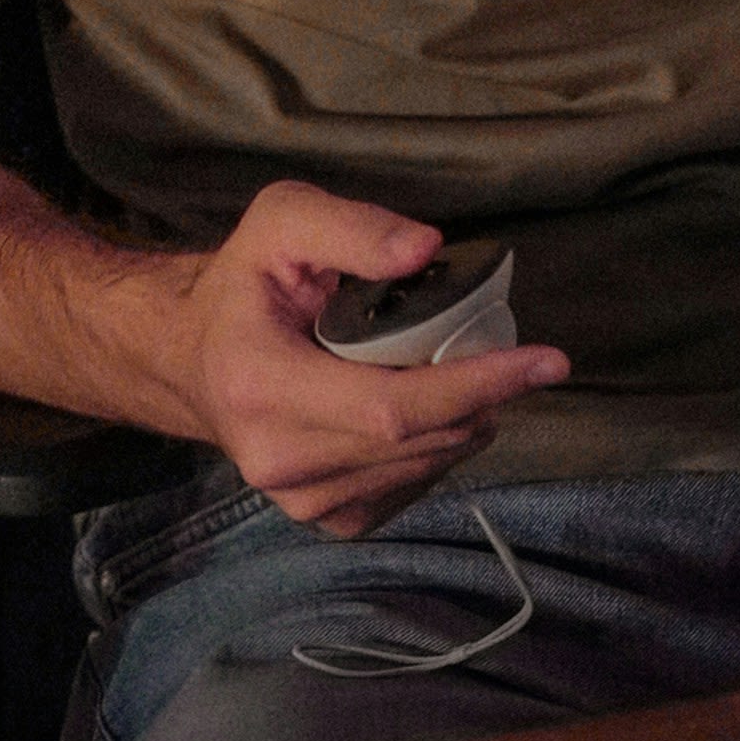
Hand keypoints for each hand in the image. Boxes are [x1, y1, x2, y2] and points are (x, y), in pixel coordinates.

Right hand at [162, 180, 569, 537]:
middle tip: (516, 351)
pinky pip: (410, 486)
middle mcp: (277, 460)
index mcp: (261, 386)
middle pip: (418, 440)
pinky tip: (427, 408)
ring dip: (467, 419)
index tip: (547, 359)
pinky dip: (438, 445)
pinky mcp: (324, 519)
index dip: (477, 384)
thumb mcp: (281, 222)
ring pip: (423, 466)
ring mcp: (301, 502)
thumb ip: (352, 228)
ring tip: (462, 368)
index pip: (392, 406)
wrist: (192, 359)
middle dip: (486, 395)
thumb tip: (428, 250)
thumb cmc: (244, 284)